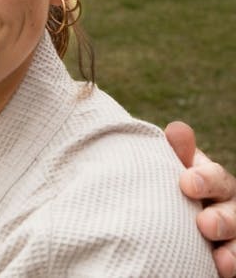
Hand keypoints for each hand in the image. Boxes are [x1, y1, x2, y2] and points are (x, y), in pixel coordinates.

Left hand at [166, 121, 235, 277]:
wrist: (164, 225)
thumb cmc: (168, 190)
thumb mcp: (170, 172)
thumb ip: (176, 154)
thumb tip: (178, 129)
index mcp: (211, 182)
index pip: (216, 178)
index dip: (205, 179)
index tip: (187, 182)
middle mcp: (227, 208)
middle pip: (233, 212)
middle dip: (223, 219)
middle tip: (205, 224)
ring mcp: (230, 234)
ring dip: (233, 251)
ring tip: (222, 260)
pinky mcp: (227, 255)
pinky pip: (234, 262)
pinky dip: (231, 265)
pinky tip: (221, 269)